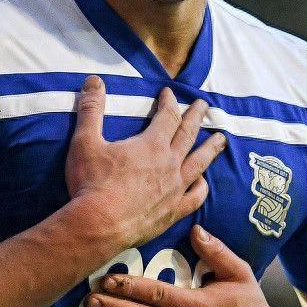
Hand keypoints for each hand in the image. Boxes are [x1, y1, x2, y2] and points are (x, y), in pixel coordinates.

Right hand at [64, 76, 226, 250]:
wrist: (98, 225)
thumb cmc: (91, 183)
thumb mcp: (85, 141)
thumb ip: (91, 109)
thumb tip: (94, 80)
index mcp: (151, 145)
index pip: (167, 115)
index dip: (169, 101)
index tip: (168, 92)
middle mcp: (169, 164)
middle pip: (189, 134)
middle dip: (196, 116)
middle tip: (204, 105)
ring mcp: (174, 189)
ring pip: (199, 163)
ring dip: (211, 148)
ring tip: (221, 139)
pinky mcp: (173, 212)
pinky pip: (195, 197)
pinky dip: (202, 187)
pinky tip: (203, 182)